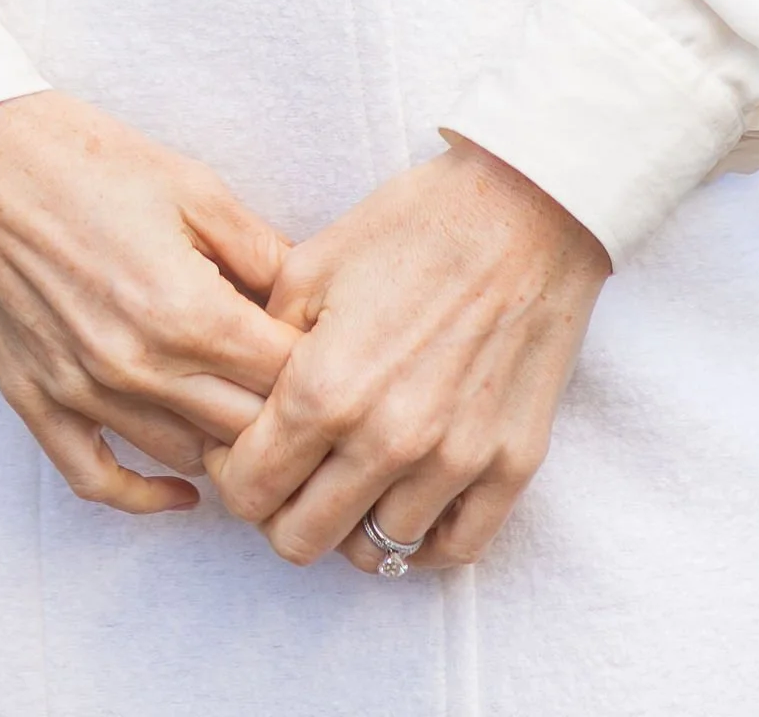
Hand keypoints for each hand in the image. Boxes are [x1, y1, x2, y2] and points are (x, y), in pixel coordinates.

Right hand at [0, 90, 299, 516]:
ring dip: (222, 447)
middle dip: (284, 416)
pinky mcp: (36, 401)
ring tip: (253, 423)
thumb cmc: (87, 159)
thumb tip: (309, 299)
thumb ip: (260, 251)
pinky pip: (96, 479)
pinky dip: (143, 497)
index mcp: (186, 310)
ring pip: (182, 458)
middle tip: (307, 395)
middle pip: (242, 430)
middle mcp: (137, 367)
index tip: (335, 355)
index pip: (284, 381)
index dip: (320, 369)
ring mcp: (81, 392)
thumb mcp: (194, 186)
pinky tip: (182, 493)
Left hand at [204, 138, 607, 572]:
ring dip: (352, 521)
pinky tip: (407, 498)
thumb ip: (261, 346)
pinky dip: (423, 539)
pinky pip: (454, 549)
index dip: (233, 475)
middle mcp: (388, 440)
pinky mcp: (511, 465)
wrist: (526, 208)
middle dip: (280, 510)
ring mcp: (455, 460)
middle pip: (302, 541)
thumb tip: (235, 400)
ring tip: (350, 475)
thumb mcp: (311, 267)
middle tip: (291, 469)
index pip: (248, 493)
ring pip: (376, 551)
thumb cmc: (413, 224)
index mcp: (326, 389)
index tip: (243, 449)